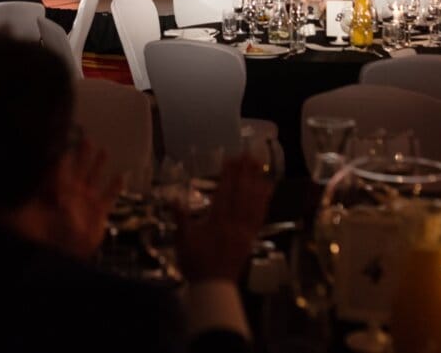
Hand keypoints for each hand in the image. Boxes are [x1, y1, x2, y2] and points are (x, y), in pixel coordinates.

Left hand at [47, 135, 121, 259]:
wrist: (65, 252)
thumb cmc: (53, 230)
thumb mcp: (51, 204)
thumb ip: (56, 184)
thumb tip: (58, 167)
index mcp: (58, 189)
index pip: (61, 168)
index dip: (65, 155)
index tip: (68, 140)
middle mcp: (73, 193)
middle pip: (78, 169)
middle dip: (83, 154)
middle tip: (87, 139)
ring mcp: (86, 202)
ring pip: (94, 179)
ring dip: (98, 166)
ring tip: (104, 151)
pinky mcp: (99, 212)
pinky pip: (108, 197)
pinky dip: (114, 187)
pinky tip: (120, 176)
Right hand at [176, 156, 272, 282]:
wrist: (213, 286)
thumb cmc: (195, 263)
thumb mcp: (182, 240)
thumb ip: (180, 218)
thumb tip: (173, 198)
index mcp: (216, 222)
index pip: (224, 192)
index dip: (228, 175)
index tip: (231, 159)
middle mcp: (233, 223)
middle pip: (240, 193)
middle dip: (244, 172)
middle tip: (248, 154)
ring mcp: (244, 230)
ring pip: (252, 202)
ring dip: (256, 181)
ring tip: (259, 165)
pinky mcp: (251, 237)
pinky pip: (259, 216)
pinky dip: (264, 201)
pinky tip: (267, 189)